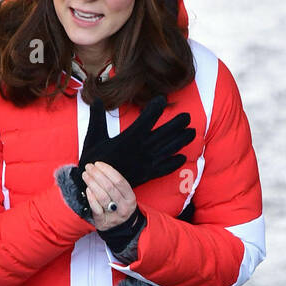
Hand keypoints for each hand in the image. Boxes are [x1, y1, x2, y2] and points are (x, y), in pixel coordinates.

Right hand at [66, 96, 195, 218]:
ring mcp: (147, 162)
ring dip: (182, 140)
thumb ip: (97, 117)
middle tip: (188, 116)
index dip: (156, 108)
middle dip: (177, 124)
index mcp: (129, 137)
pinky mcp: (148, 174)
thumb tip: (96, 99)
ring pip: (169, 149)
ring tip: (192, 133)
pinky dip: (175, 163)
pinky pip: (165, 168)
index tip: (163, 100)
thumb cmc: (94, 161)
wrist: (97, 186)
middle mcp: (142, 148)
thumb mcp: (94, 136)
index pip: (147, 118)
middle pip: (164, 133)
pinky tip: (183, 158)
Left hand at [81, 161, 137, 230]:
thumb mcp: (125, 196)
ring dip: (92, 183)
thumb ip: (115, 184)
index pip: (119, 181)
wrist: (121, 227)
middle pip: (110, 187)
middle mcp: (124, 207)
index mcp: (130, 198)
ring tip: (85, 175)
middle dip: (97, 175)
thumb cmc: (120, 207)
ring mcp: (114, 215)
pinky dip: (91, 198)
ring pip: (102, 196)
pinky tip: (87, 189)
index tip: (98, 164)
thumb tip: (100, 169)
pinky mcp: (103, 221)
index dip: (108, 170)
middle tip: (89, 167)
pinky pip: (96, 208)